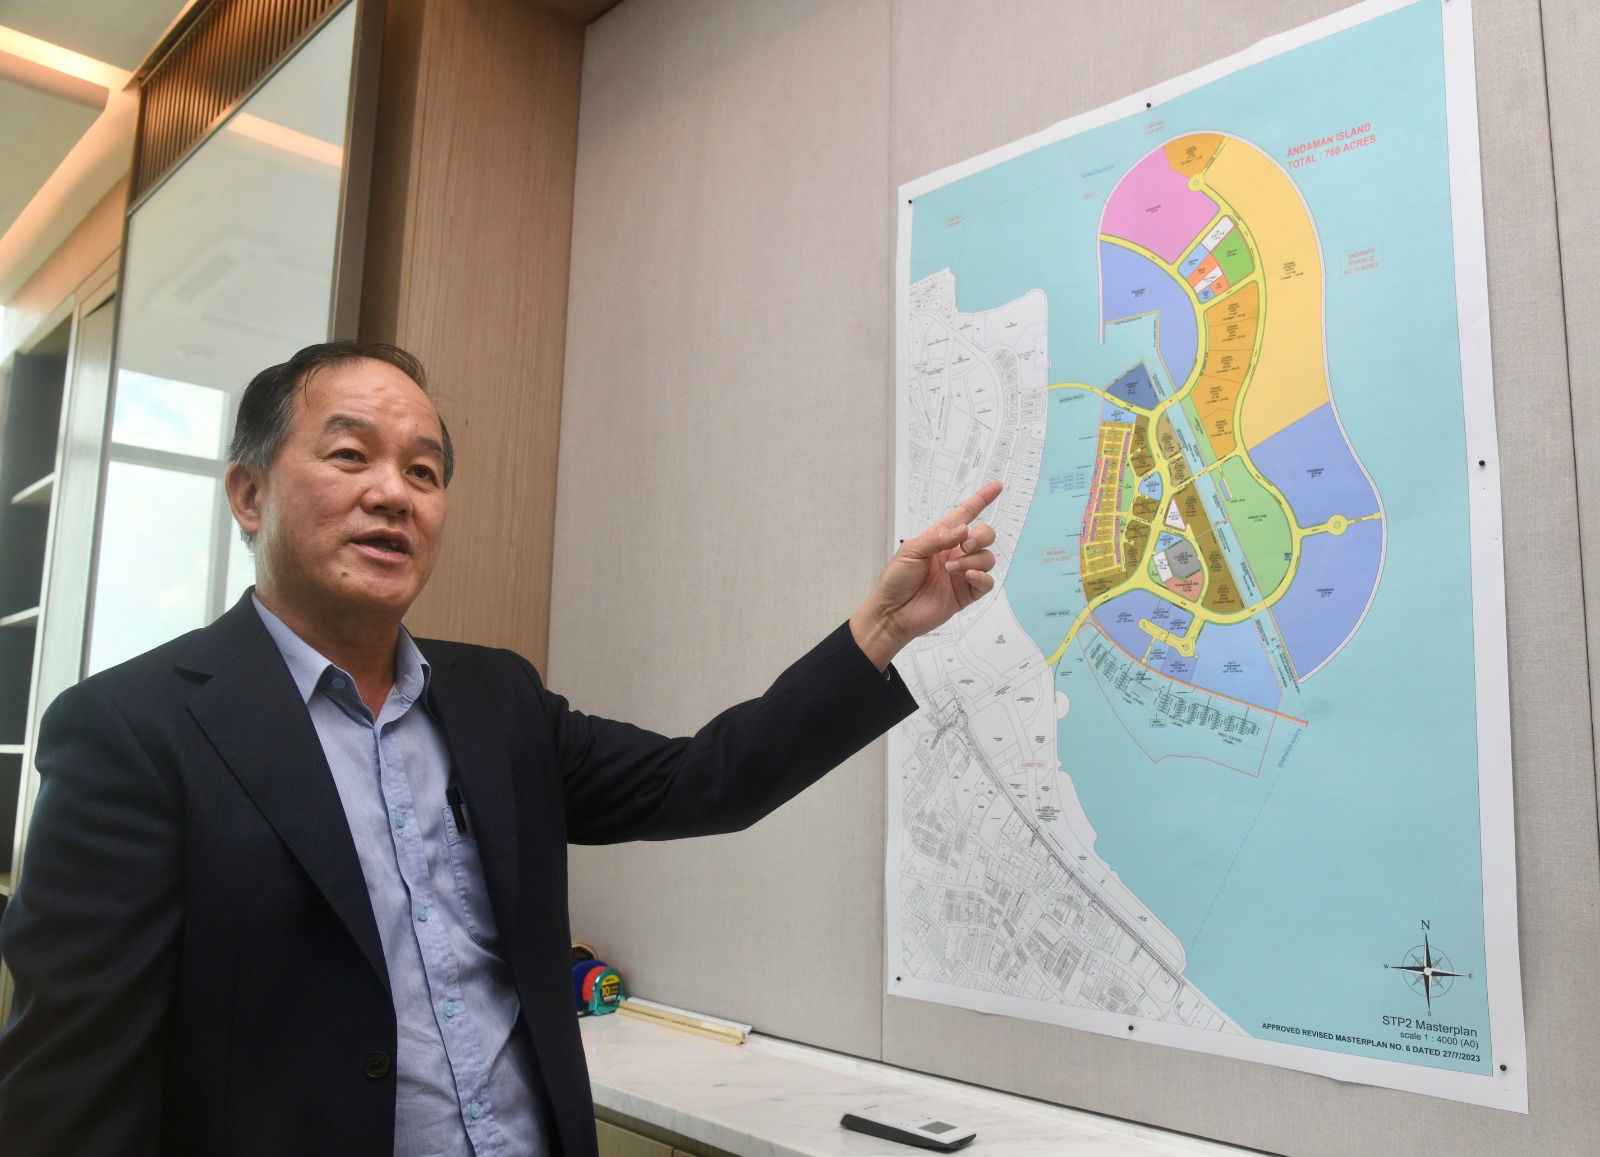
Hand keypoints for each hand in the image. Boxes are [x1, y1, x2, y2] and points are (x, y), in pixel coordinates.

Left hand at [850, 481, 1002, 670]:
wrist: (892, 613)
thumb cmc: (896, 581)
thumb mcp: (910, 551)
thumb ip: (937, 538)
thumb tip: (962, 530)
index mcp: (941, 538)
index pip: (965, 514)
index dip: (981, 500)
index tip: (996, 487)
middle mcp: (955, 553)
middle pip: (984, 535)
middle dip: (981, 536)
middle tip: (965, 545)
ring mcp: (963, 573)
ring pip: (988, 557)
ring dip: (973, 559)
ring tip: (952, 570)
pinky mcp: (967, 593)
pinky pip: (987, 581)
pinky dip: (982, 576)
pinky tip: (968, 576)